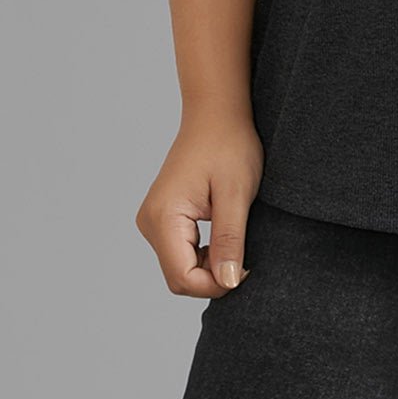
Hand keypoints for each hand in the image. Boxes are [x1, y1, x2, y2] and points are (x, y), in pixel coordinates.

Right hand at [135, 102, 264, 298]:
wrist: (217, 114)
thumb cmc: (229, 145)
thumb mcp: (236, 194)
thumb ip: (230, 240)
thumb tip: (227, 283)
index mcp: (164, 217)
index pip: (183, 278)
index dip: (216, 284)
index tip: (247, 268)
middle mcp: (150, 222)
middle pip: (179, 277)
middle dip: (213, 277)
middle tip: (245, 256)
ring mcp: (153, 221)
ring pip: (180, 267)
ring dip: (209, 266)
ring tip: (236, 240)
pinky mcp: (163, 218)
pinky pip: (181, 252)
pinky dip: (204, 254)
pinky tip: (225, 235)